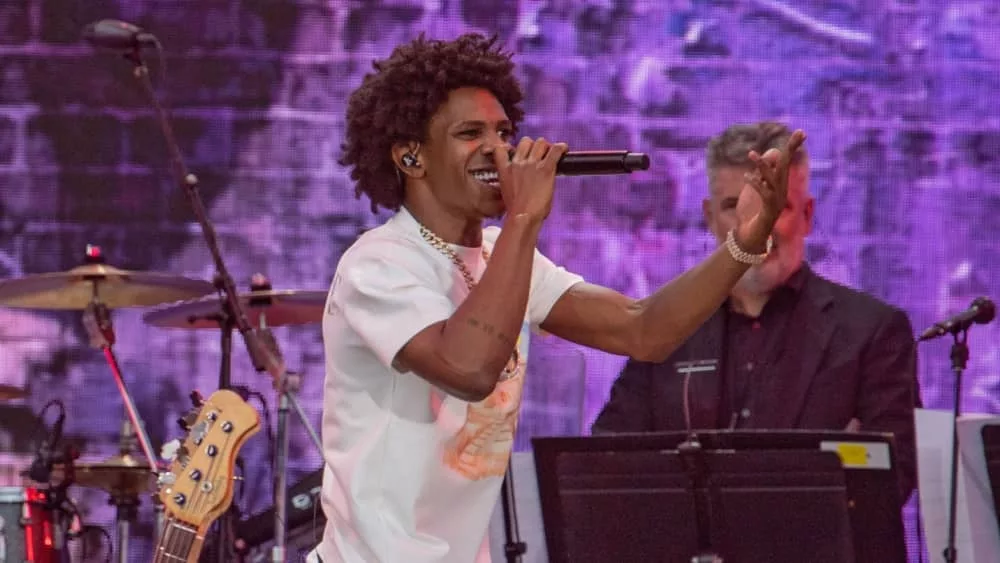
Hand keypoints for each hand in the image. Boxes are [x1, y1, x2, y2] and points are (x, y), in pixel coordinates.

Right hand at [491, 136, 568, 222]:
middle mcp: (518, 163)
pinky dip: (561, 148)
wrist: (522, 216)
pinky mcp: (545, 169)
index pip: (501, 148)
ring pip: (541, 142)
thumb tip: (522, 180)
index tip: (520, 153)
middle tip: (541, 156)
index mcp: (506, 169)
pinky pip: (555, 150)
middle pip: (526, 141)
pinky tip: (564, 150)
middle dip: (534, 146)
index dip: (512, 148)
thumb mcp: (507, 191)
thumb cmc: (517, 210)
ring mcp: (531, 164)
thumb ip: (512, 180)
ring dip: (547, 147)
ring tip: (551, 155)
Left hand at [734, 129, 806, 251]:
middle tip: (799, 131)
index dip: (793, 147)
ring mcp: (777, 201)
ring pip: (773, 179)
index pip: (786, 163)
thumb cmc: (754, 216)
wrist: (752, 240)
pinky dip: (755, 184)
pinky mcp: (770, 210)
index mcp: (780, 186)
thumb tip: (767, 158)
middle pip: (787, 166)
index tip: (801, 131)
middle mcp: (781, 191)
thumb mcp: (758, 191)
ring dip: (762, 166)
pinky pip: (764, 194)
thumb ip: (761, 176)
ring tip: (750, 154)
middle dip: (792, 148)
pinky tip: (746, 177)